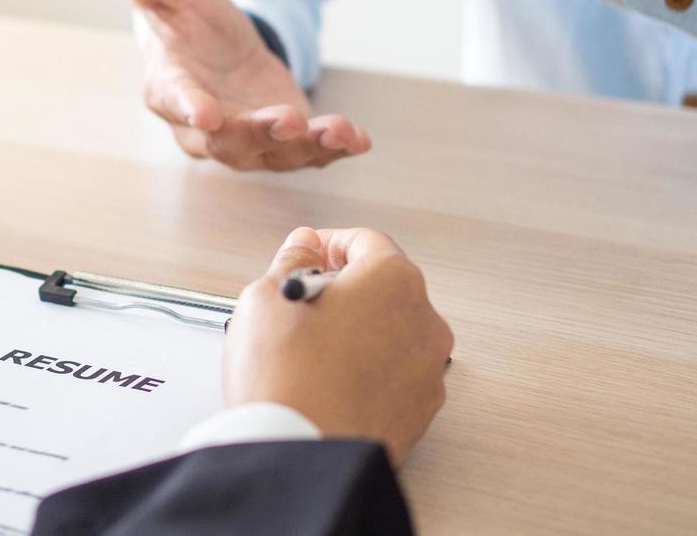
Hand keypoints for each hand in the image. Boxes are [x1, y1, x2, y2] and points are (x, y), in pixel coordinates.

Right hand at [86, 0, 370, 170]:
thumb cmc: (184, 21)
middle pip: (228, 143)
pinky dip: (332, 150)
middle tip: (286, 120)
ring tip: (339, 132)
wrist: (217, 49)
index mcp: (168, 88)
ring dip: (306, 146)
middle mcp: (204, 127)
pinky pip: (306, 154)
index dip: (192, 109)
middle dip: (259, 134)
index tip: (208, 116)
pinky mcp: (281, 141)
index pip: (177, 102)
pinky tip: (359, 139)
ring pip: (272, 153)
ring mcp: (245, 139)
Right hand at [223, 227, 452, 462]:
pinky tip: (329, 380)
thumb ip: (292, 260)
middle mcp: (424, 321)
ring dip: (359, 330)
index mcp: (393, 280)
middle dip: (345, 288)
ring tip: (310, 350)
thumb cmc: (286, 381)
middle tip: (302, 304)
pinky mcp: (421, 410)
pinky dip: (369, 369)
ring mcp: (428, 369)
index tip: (308, 254)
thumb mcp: (268, 298)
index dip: (329, 244)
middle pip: (384, 286)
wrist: (301, 455)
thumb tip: (304, 246)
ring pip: (391, 331)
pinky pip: (395, 373)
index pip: (365, 241)